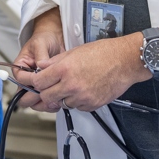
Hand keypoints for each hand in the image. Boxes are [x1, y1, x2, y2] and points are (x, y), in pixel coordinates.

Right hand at [14, 28, 65, 111]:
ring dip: (43, 102)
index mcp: (20, 67)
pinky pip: (45, 101)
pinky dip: (51, 102)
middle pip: (24, 95)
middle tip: (47, 94)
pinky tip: (59, 99)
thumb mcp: (40, 44)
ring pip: (34, 102)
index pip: (21, 80)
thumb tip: (40, 68)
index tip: (42, 83)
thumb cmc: (44, 39)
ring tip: (55, 98)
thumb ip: (40, 57)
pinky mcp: (46, 88)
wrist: (55, 39)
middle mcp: (26, 78)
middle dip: (35, 97)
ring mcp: (35, 84)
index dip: (31, 83)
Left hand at [28, 34, 148, 111]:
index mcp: (64, 69)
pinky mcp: (92, 104)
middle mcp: (72, 85)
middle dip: (45, 92)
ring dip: (62, 97)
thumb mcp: (74, 51)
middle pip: (47, 97)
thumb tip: (41, 67)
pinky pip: (77, 107)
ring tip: (71, 86)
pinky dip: (76, 101)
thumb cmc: (103, 53)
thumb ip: (54, 62)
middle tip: (50, 86)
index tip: (34, 82)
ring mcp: (82, 97)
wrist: (125, 61)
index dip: (34, 82)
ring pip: (61, 103)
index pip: (39, 82)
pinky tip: (82, 90)